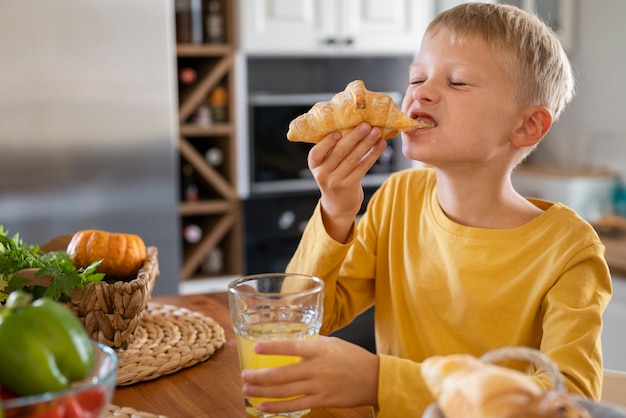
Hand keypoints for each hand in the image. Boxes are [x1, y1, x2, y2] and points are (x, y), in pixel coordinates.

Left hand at [241, 336, 378, 413]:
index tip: (255, 348)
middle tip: (244, 376)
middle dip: (259, 376)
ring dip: (263, 392)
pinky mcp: (321, 400)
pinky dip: (278, 407)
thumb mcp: (332, 343)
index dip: (272, 347)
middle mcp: (316, 367)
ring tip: (247, 391)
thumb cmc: (352, 357)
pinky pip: (295, 405)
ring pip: (285, 391)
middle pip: (282, 374)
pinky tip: (263, 407)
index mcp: (318, 349)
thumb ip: (312, 344)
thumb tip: (291, 343)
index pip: (290, 346)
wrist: (374, 378)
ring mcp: (318, 386)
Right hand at [308, 123, 385, 242]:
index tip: (338, 131)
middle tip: (366, 124)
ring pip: (354, 158)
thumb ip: (331, 149)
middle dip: (354, 137)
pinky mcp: (350, 185)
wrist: (338, 204)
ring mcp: (336, 181)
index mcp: (314, 164)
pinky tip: (380, 145)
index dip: (327, 142)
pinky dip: (373, 154)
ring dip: (367, 143)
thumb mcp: (325, 165)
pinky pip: (363, 166)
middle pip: (339, 152)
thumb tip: (350, 123)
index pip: (316, 152)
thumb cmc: (333, 176)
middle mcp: (322, 174)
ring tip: (377, 131)